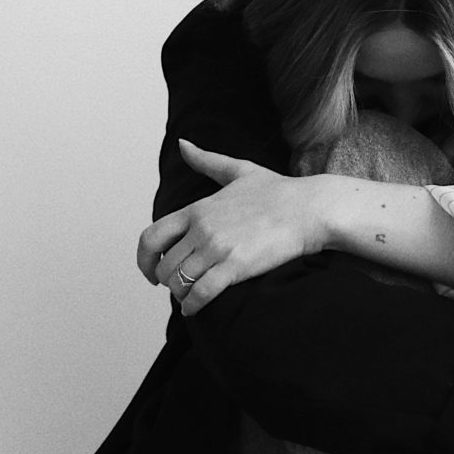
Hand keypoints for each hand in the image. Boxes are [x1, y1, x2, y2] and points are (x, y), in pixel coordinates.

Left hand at [137, 140, 327, 314]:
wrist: (309, 209)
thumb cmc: (279, 191)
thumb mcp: (238, 170)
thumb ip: (206, 161)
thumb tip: (183, 144)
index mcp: (197, 209)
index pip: (152, 236)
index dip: (144, 259)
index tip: (151, 271)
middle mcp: (202, 229)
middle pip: (164, 265)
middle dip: (167, 280)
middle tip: (178, 286)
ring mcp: (217, 249)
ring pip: (179, 281)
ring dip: (180, 294)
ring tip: (190, 298)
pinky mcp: (235, 267)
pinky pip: (201, 293)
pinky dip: (192, 305)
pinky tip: (195, 309)